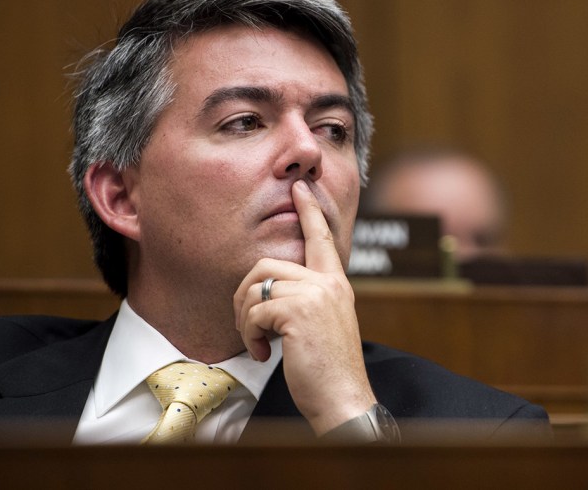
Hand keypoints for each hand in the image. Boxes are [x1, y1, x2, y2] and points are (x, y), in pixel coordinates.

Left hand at [234, 179, 376, 434]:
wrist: (343, 399)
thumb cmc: (329, 370)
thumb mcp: (323, 325)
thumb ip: (307, 300)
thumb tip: (270, 292)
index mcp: (335, 284)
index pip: (321, 238)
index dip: (309, 211)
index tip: (300, 188)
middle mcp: (328, 283)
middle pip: (266, 264)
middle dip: (244, 294)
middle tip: (247, 323)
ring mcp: (314, 294)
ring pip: (256, 287)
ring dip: (245, 319)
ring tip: (258, 342)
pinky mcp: (297, 311)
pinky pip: (254, 311)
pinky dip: (249, 334)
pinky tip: (264, 353)